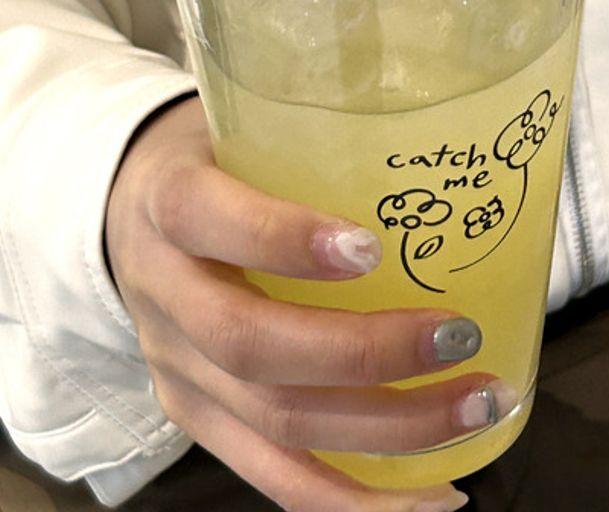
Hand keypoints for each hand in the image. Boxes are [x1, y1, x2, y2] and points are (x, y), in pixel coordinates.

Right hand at [106, 96, 516, 511]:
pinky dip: (357, 498)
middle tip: (459, 337)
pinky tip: (434, 494)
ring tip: (477, 407)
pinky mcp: (198, 417)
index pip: (213, 221)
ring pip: (275, 424)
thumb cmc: (213, 166)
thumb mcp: (239, 133)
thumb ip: (311, 148)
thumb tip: (441, 158)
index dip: (286, 241)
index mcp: (169, 206)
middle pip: (253, 346)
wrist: (131, 217)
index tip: (373, 249)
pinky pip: (276, 477)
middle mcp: (165, 295)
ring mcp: (177, 370)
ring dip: (387, 430)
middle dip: (366, 355)